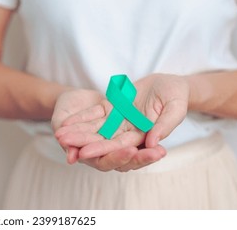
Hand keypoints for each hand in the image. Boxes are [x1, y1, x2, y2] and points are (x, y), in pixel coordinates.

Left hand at [54, 74, 188, 170]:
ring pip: (95, 130)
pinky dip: (80, 119)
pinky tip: (65, 123)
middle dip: (83, 143)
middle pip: (103, 140)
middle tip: (65, 144)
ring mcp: (118, 121)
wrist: (170, 83)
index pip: (120, 147)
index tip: (85, 152)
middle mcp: (127, 132)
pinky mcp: (112, 109)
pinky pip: (94, 115)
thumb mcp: (175, 108)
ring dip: (77, 133)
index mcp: (143, 137)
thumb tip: (153, 143)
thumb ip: (164, 125)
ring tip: (59, 136)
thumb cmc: (177, 95)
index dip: (102, 149)